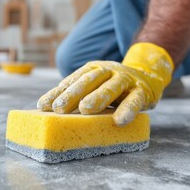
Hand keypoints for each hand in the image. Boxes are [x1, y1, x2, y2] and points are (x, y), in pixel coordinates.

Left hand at [37, 43, 173, 125]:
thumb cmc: (110, 86)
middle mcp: (107, 71)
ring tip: (85, 109)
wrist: (146, 76)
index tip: (43, 106)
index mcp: (92, 69)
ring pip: (110, 87)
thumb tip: (46, 107)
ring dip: (98, 97)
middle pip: (88, 81)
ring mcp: (125, 79)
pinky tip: (119, 121)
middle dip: (72, 94)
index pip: (72, 80)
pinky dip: (127, 110)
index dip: (57, 93)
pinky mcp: (141, 91)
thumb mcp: (93, 85)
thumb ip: (75, 93)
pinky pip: (134, 101)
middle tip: (59, 108)